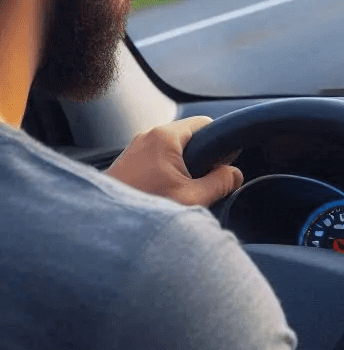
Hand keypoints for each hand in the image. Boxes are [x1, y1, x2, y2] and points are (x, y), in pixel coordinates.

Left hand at [106, 116, 242, 205]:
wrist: (101, 225)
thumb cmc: (144, 209)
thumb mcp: (193, 198)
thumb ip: (221, 182)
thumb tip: (235, 174)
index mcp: (166, 137)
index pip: (206, 124)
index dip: (220, 144)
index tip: (222, 166)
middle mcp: (149, 135)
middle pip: (190, 137)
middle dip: (201, 159)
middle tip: (201, 184)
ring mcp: (135, 147)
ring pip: (173, 149)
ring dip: (183, 168)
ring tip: (180, 193)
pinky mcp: (127, 161)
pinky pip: (157, 158)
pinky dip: (167, 172)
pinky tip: (164, 194)